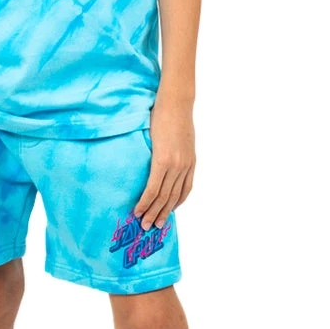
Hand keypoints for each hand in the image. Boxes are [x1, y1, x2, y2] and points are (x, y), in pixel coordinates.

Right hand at [133, 98, 194, 230]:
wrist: (176, 102)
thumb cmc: (175, 114)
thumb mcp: (181, 137)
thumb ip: (175, 150)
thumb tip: (163, 154)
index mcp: (190, 163)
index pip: (184, 191)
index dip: (174, 205)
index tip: (165, 214)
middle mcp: (185, 167)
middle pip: (173, 198)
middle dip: (162, 214)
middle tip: (151, 227)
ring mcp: (175, 165)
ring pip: (163, 196)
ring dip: (152, 212)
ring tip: (143, 223)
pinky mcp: (163, 160)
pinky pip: (153, 186)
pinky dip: (146, 200)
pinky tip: (139, 209)